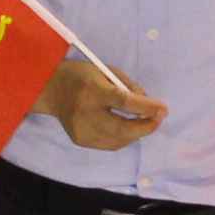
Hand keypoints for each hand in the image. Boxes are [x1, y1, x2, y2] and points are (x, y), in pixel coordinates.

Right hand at [39, 56, 167, 151]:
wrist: (51, 90)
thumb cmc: (81, 76)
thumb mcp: (105, 70)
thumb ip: (127, 86)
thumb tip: (148, 105)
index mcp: (92, 90)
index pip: (123, 101)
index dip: (145, 108)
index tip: (163, 109)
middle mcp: (85, 113)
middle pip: (122, 128)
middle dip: (145, 127)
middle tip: (159, 119)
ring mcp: (82, 130)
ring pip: (118, 140)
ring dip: (137, 133)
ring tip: (145, 123)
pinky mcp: (81, 140)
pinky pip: (110, 144)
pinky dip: (124, 138)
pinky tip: (128, 129)